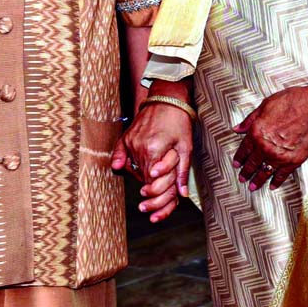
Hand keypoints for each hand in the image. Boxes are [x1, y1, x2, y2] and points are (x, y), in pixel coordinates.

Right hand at [112, 101, 192, 221]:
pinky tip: (122, 169)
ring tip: (146, 191)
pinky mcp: (126, 137)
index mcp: (154, 150)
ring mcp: (131, 142)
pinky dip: (124, 164)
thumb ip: (181, 172)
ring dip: (141, 179)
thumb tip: (181, 194)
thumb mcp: (185, 147)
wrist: (167, 98)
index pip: (153, 182)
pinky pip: (122, 156)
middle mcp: (139, 147)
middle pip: (142, 178)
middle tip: (148, 207)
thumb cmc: (179, 121)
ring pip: (133, 169)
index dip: (158, 196)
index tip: (158, 208)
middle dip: (150, 194)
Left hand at [233, 80, 307, 190]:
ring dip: (257, 181)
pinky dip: (276, 181)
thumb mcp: (266, 105)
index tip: (236, 164)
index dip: (239, 157)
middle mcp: (265, 147)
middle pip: (252, 163)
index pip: (244, 149)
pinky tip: (272, 185)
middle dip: (246, 172)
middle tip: (242, 178)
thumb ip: (250, 119)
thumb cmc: (292, 102)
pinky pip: (282, 175)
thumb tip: (238, 128)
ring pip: (264, 172)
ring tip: (252, 187)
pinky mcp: (293, 161)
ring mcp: (279, 156)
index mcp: (256, 132)